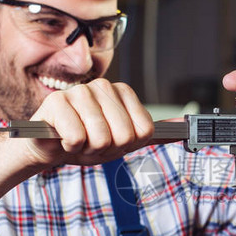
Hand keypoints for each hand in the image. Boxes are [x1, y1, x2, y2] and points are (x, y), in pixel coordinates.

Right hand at [23, 79, 154, 166]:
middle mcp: (103, 87)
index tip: (112, 140)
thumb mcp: (124, 140)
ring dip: (87, 149)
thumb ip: (153, 133)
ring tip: (78, 140)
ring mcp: (80, 92)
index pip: (143, 131)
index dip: (126, 145)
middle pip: (123, 136)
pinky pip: (76, 138)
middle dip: (106, 149)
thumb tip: (185, 125)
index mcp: (122, 93)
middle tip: (92, 142)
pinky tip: (63, 137)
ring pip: (100, 138)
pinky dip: (70, 147)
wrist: (49, 148)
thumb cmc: (86, 142)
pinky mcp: (57, 102)